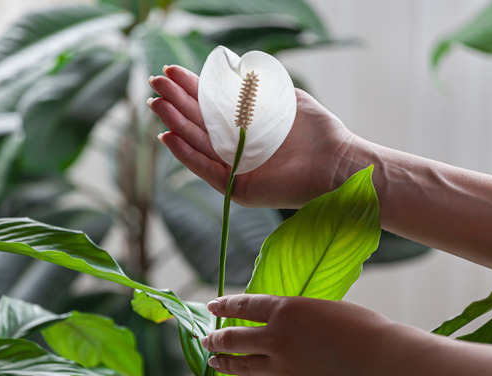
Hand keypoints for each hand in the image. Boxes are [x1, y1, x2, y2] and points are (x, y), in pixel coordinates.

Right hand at [148, 65, 355, 208]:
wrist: (337, 162)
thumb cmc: (317, 131)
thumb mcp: (285, 98)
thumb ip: (258, 87)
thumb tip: (231, 70)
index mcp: (246, 125)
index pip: (211, 105)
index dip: (190, 88)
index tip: (171, 71)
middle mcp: (237, 147)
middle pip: (198, 122)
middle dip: (175, 102)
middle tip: (155, 83)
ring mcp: (236, 168)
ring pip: (198, 144)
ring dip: (175, 124)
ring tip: (156, 105)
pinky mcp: (239, 188)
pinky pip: (207, 170)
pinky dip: (186, 155)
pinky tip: (168, 137)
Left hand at [201, 294, 399, 375]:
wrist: (385, 359)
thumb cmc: (363, 327)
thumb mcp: (323, 307)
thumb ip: (297, 313)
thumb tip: (283, 319)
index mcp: (285, 309)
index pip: (243, 306)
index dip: (223, 306)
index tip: (211, 307)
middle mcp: (277, 338)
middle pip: (234, 338)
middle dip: (216, 339)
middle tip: (207, 340)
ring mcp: (284, 367)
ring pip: (243, 366)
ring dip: (224, 363)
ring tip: (214, 361)